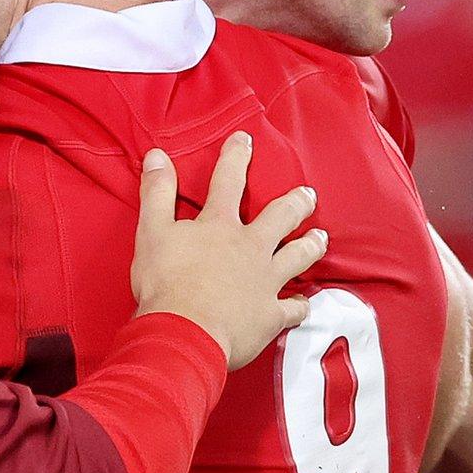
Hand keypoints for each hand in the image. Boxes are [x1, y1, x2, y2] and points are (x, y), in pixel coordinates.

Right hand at [131, 133, 328, 369]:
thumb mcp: (151, 232)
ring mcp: (266, 280)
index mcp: (220, 226)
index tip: (246, 139)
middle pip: (281, 216)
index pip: (228, 181)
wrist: (185, 333)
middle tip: (309, 194)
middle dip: (297, 202)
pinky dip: (299, 306)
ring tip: (321, 238)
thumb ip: (156, 194)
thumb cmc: (165, 284)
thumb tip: (157, 156)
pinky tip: (303, 305)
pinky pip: (294, 308)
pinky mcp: (272, 314)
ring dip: (312, 246)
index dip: (236, 157)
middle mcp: (251, 247)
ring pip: (299, 256)